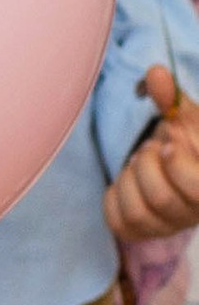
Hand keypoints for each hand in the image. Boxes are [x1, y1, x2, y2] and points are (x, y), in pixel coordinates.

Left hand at [107, 66, 198, 242]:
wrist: (176, 162)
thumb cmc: (187, 140)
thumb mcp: (185, 118)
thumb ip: (172, 99)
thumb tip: (155, 73)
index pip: (197, 189)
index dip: (178, 166)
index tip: (167, 141)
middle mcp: (193, 214)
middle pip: (162, 201)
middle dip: (147, 166)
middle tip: (149, 148)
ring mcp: (168, 226)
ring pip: (138, 213)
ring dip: (129, 179)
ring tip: (138, 161)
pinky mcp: (142, 231)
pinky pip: (118, 223)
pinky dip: (114, 196)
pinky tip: (125, 180)